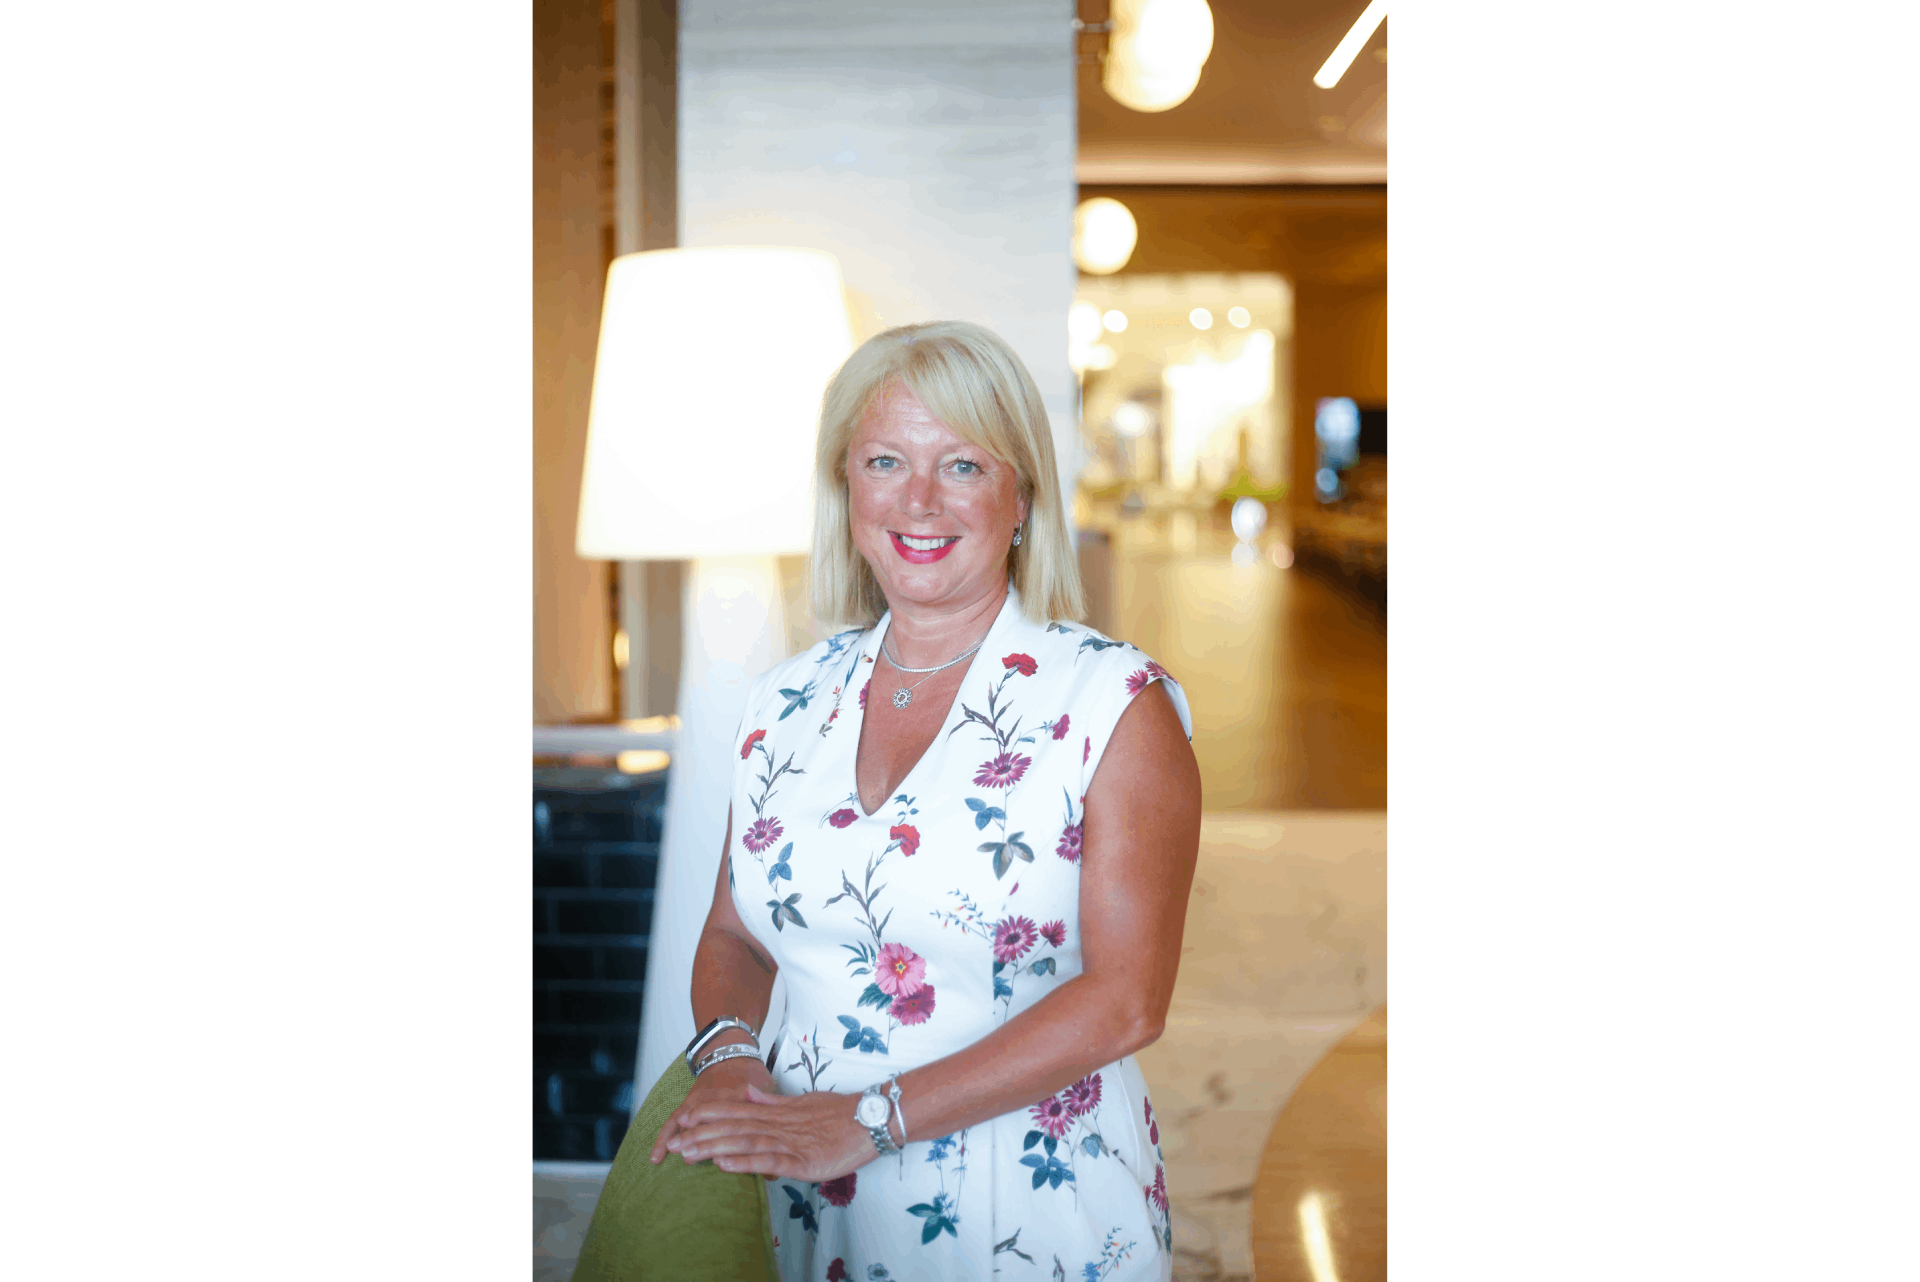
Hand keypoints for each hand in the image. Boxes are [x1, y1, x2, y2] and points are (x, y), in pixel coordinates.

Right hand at [650, 1055, 776, 1165]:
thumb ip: (770, 1126)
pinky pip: (672, 1121)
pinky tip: (656, 1157)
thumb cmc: (752, 1076)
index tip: (732, 1161)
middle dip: (700, 1142)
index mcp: (740, 1098)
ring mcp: (700, 1101)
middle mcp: (717, 1099)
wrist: (730, 1051)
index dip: (735, 1142)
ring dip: (677, 1141)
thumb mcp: (768, 1092)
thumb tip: (776, 1165)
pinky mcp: (688, 1104)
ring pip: (686, 1122)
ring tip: (665, 1160)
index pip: (737, 1122)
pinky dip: (664, 1137)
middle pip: (708, 1122)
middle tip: (693, 1161)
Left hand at [655, 1071, 876, 1183]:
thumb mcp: (803, 1101)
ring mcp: (790, 1142)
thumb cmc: (840, 1112)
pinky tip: (724, 1164)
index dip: (708, 1114)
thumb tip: (749, 1095)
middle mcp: (778, 1125)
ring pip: (745, 1143)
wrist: (871, 1117)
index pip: (736, 1112)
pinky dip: (744, 1162)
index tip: (683, 1118)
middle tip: (672, 1143)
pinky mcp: (803, 1161)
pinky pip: (769, 1161)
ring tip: (688, 1154)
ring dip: (714, 1148)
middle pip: (733, 1128)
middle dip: (701, 1135)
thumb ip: (774, 1102)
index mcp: (778, 1112)